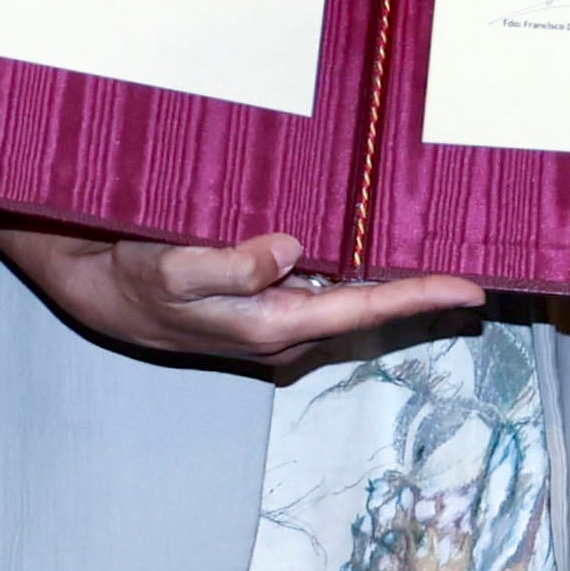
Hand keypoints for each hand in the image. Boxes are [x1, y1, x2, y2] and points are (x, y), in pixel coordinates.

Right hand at [0, 219, 487, 364]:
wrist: (96, 289)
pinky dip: (351, 265)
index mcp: (272, 323)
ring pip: (346, 294)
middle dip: (418, 284)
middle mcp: (284, 329)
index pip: (362, 308)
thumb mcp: (172, 266)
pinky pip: (322, 284)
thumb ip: (230, 264)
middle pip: (368, 305)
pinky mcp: (264, 300)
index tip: (471, 288)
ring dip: (386, 273)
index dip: (420, 296)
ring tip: (436, 245)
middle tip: (473, 255)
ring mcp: (275, 318)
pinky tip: (369, 241)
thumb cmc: (132, 277)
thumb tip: (292, 250)